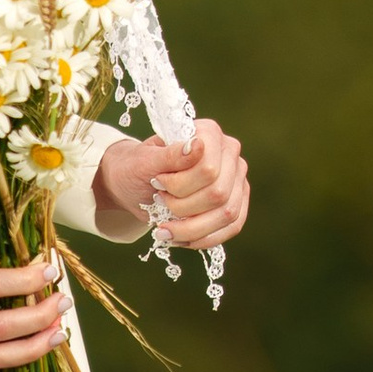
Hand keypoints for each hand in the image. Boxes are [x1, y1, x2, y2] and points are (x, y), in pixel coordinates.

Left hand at [93, 117, 250, 248]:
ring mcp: (237, 180)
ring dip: (191, 228)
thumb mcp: (145, 161)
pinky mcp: (237, 203)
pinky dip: (203, 238)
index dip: (180, 185)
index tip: (157, 183)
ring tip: (165, 228)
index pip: (208, 169)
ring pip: (227, 214)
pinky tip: (180, 237)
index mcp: (209, 133)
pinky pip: (232, 227)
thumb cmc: (138, 168)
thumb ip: (172, 155)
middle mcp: (229, 154)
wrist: (135, 184)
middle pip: (218, 193)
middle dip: (183, 208)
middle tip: (160, 203)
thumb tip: (197, 145)